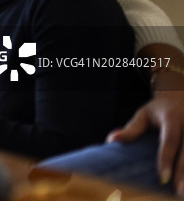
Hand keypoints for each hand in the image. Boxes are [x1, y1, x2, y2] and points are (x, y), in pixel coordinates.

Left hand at [107, 77, 183, 192]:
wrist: (178, 97)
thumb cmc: (157, 111)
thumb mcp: (143, 115)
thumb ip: (131, 129)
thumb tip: (111, 140)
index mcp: (171, 117)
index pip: (170, 140)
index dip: (166, 159)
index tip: (163, 177)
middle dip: (182, 172)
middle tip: (177, 191)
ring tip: (182, 192)